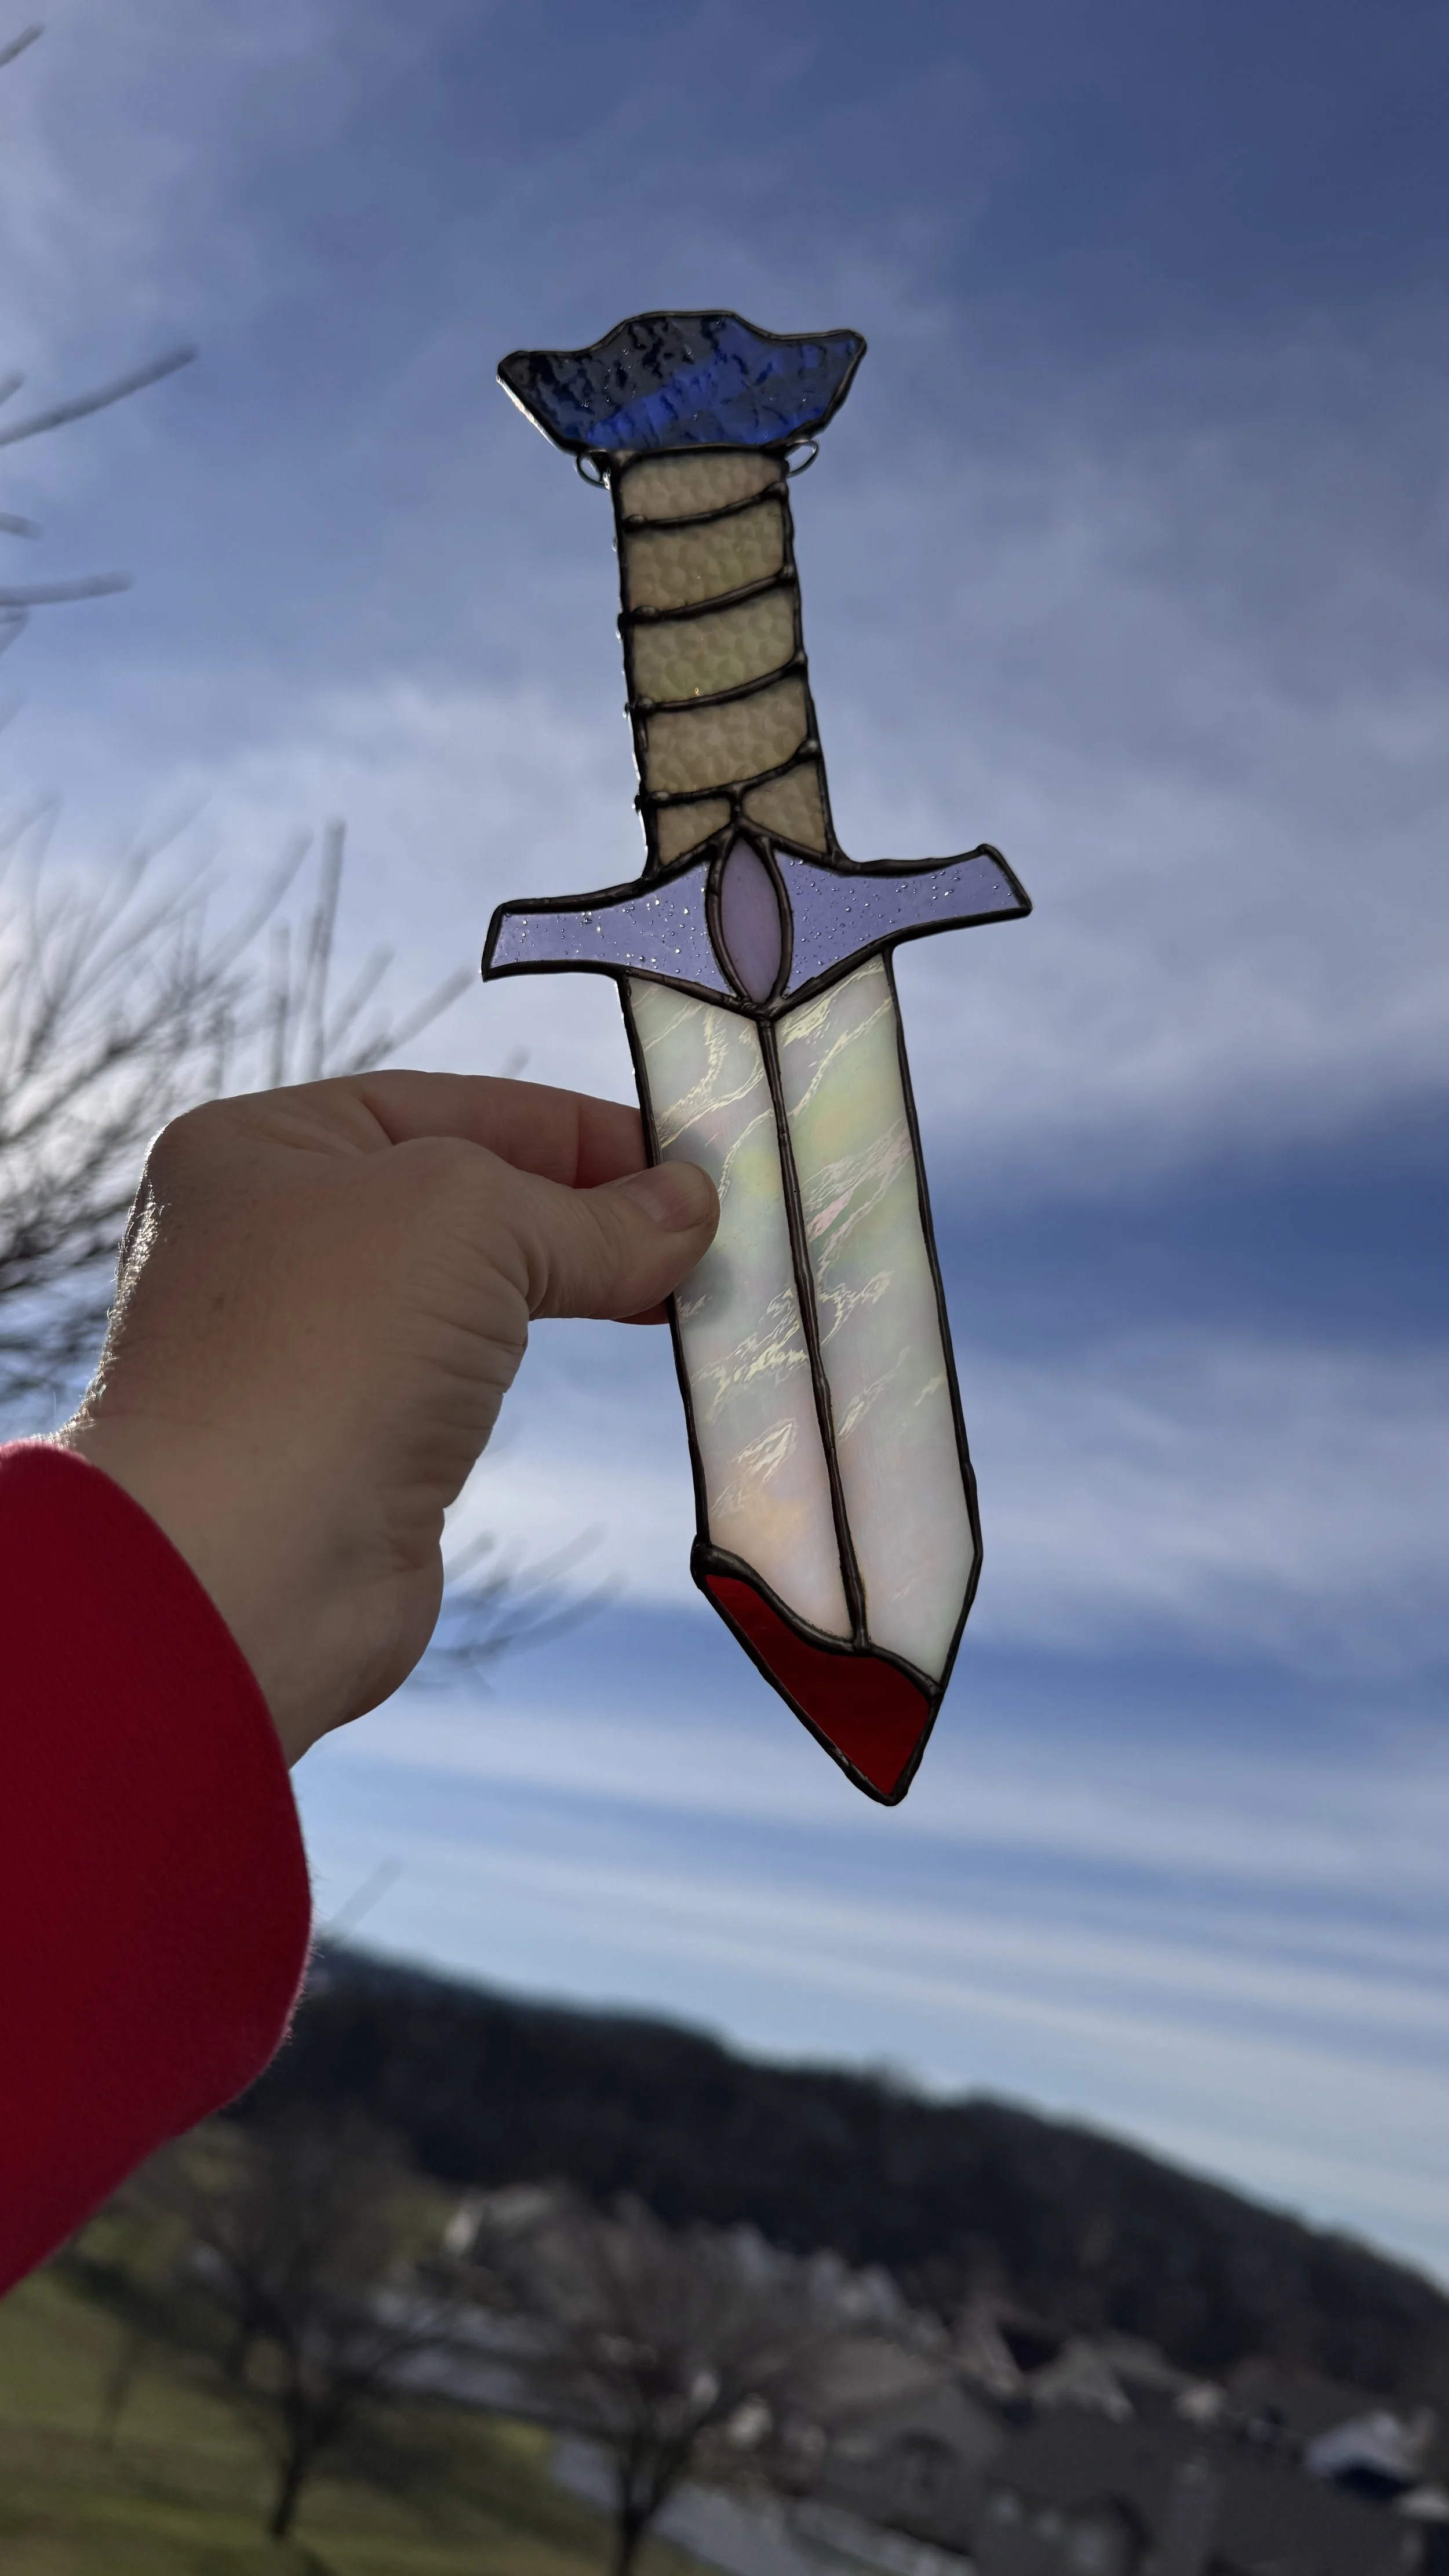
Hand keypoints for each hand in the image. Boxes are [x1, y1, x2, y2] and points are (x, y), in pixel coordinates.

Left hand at [59, 1073, 716, 1762]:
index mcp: (264, 1149)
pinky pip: (470, 1374)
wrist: (240, 1565)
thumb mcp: (471, 1218)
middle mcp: (273, 1239)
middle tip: (707, 1227)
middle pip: (466, 1196)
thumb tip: (692, 1211)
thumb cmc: (325, 1348)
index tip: (691, 1157)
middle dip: (589, 1207)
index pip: (452, 1108)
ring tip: (685, 1287)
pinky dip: (544, 1357)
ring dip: (576, 1281)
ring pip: (472, 1291)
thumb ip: (590, 1214)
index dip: (579, 1128)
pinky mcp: (354, 1444)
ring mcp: (310, 1348)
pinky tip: (614, 1351)